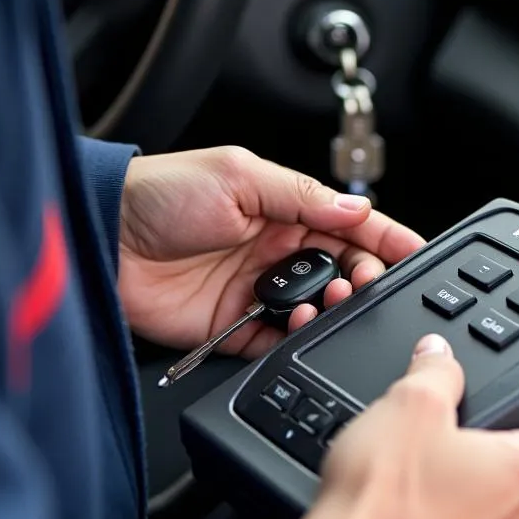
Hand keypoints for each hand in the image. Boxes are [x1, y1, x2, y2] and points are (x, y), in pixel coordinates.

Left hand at [118, 146, 423, 356]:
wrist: (103, 238)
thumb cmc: (161, 194)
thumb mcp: (240, 177)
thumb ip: (302, 197)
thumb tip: (357, 210)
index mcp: (284, 209)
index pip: (350, 225)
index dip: (385, 238)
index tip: (415, 252)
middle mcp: (276, 251)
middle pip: (342, 270)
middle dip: (365, 277)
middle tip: (366, 281)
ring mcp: (256, 290)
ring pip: (317, 309)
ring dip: (332, 308)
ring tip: (329, 301)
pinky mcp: (233, 327)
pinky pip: (277, 341)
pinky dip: (295, 339)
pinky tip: (298, 325)